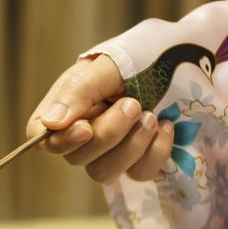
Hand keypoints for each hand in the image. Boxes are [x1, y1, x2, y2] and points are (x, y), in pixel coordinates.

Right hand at [26, 54, 174, 182]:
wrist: (187, 58)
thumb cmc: (143, 54)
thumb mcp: (108, 64)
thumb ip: (79, 90)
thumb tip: (50, 123)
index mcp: (67, 104)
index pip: (40, 136)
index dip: (58, 141)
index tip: (85, 129)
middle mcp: (83, 132)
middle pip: (76, 157)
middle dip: (108, 135)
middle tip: (133, 104)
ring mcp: (110, 150)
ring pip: (103, 173)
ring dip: (131, 147)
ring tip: (152, 116)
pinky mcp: (138, 161)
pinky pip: (138, 174)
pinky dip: (155, 153)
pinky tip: (166, 127)